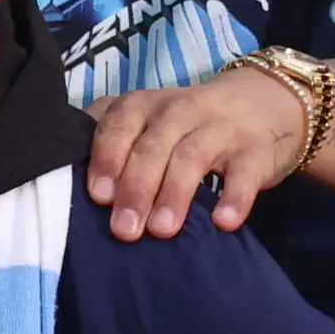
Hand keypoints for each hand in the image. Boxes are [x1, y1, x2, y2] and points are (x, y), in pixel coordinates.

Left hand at [84, 64, 311, 240]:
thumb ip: (113, 144)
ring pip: (192, 157)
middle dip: (136, 188)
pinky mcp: (255, 151)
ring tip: (163, 230)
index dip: (106, 159)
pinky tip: (224, 223)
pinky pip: (244, 173)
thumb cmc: (187, 125)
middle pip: (152, 147)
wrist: (263, 103)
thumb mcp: (149, 123)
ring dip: (175, 194)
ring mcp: (220, 129)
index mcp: (145, 106)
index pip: (119, 125)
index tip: (98, 196)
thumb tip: (71, 187)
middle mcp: (179, 111)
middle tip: (124, 230)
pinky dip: (234, 198)